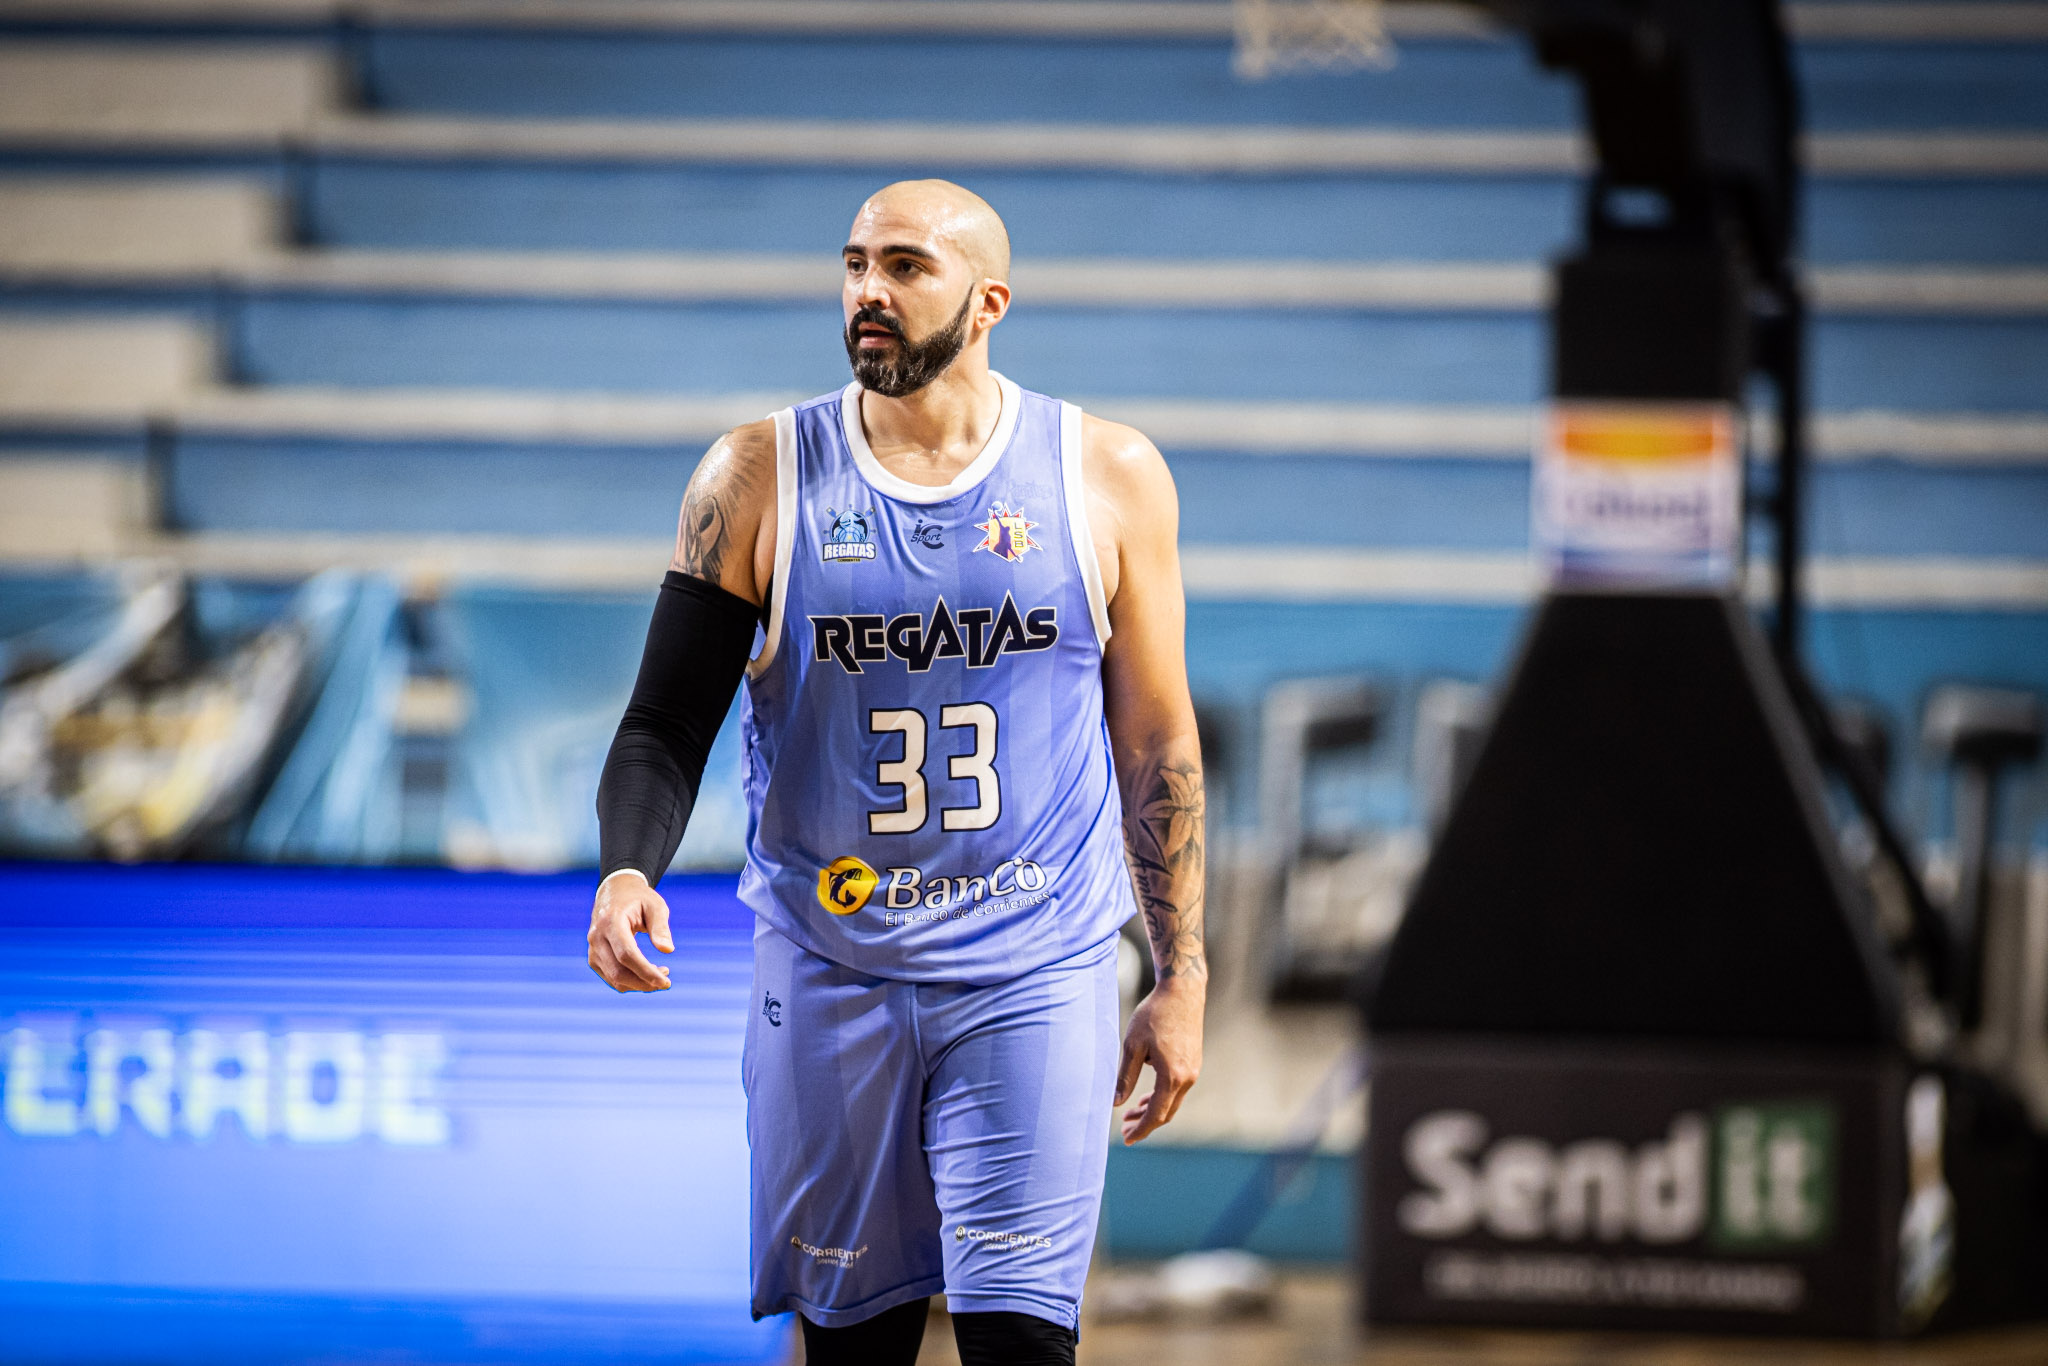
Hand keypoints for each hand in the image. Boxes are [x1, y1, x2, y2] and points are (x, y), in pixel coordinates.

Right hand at [587, 872, 673, 991]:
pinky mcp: (594, 958)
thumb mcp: (655, 906)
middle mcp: (597, 937)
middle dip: (644, 983)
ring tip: (660, 974)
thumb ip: (660, 927)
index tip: (666, 982)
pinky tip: (646, 975)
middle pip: (618, 971)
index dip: (646, 971)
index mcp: (611, 921)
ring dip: (639, 984)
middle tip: (666, 982)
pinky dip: (630, 983)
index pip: (626, 954)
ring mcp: (592, 949)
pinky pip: (611, 978)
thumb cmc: (639, 899)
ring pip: (614, 979)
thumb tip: (668, 950)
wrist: (615, 893)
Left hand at [1114, 975, 1203, 1143]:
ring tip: (1131, 1113)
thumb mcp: (1133, 1045)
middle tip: (1125, 1129)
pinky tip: (1147, 1095)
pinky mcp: (1194, 1062)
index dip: (1141, 1129)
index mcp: (1172, 1076)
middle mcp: (1187, 1078)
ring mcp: (1193, 1070)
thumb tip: (1115, 1103)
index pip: (1156, 1114)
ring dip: (1153, 1110)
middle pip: (1166, 1113)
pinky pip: (1178, 1089)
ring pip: (1172, 1101)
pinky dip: (1162, 1097)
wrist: (1182, 991)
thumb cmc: (1154, 1015)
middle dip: (1145, 1123)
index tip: (1127, 1139)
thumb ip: (1125, 1077)